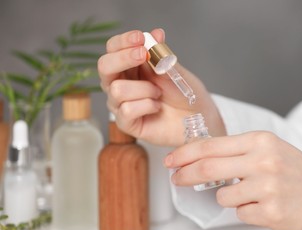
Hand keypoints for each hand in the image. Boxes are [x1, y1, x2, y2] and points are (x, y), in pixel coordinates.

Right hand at [98, 29, 225, 145]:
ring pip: (117, 90)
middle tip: (143, 55)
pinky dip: (146, 105)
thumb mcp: (173, 69)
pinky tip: (156, 107)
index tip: (140, 38)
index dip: (123, 42)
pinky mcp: (126, 123)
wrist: (196, 116)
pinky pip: (126, 110)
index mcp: (129, 66)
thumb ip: (161, 54)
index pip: (113, 49)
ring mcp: (120, 104)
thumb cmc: (182, 92)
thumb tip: (155, 34)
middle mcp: (120, 83)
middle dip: (123, 58)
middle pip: (104, 66)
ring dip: (144, 89)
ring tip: (158, 93)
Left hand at [164, 131, 301, 229]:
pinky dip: (245, 210)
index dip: (185, 154)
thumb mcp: (266, 148)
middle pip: (207, 169)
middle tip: (176, 178)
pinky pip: (239, 212)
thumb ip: (235, 150)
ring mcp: (267, 187)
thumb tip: (199, 157)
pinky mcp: (270, 212)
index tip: (172, 160)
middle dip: (185, 174)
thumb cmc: (293, 169)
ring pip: (222, 196)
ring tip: (250, 193)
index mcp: (259, 141)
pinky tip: (263, 203)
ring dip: (228, 197)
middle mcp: (263, 161)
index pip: (210, 146)